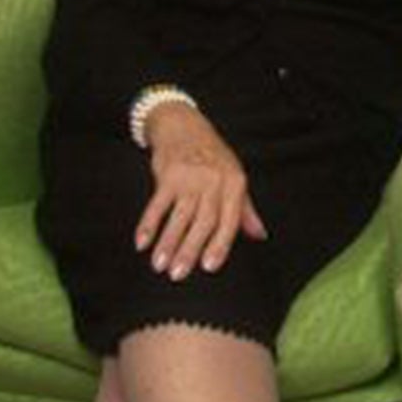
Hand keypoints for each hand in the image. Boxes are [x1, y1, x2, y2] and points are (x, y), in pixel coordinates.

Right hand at [134, 104, 267, 279]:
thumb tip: (260, 235)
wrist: (184, 125)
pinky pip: (156, 204)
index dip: (220, 244)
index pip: (230, 219)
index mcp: (235, 183)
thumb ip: (246, 210)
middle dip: (189, 250)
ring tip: (160, 265)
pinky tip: (142, 243)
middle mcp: (214, 180)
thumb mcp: (235, 177)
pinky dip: (148, 224)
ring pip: (179, 216)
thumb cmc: (213, 157)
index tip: (209, 267)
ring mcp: (190, 177)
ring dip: (167, 242)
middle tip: (178, 275)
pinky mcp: (167, 174)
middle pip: (203, 221)